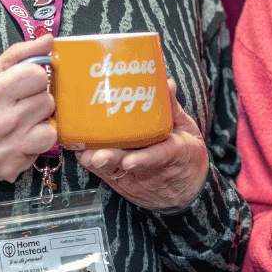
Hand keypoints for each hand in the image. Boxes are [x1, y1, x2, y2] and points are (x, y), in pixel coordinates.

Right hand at [0, 34, 57, 187]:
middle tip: (18, 103)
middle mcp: (1, 122)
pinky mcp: (13, 166)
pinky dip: (34, 142)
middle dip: (35, 99)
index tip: (23, 82)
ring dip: (39, 123)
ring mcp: (8, 147)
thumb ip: (18, 56)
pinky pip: (42, 148)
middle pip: (47, 101)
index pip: (38, 76)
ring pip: (51, 127)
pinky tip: (17, 137)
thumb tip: (47, 41)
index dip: (32, 77)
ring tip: (21, 121)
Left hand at [76, 81, 209, 211]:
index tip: (129, 161)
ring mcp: (138, 178)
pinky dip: (94, 164)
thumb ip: (172, 107)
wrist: (188, 188)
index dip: (144, 159)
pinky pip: (108, 174)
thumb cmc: (186, 155)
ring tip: (86, 156)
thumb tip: (165, 82)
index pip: (160, 157)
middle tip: (97, 156)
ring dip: (99, 164)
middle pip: (131, 168)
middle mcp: (154, 170)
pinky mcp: (126, 182)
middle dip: (112, 160)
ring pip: (116, 172)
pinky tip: (82, 154)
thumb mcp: (186, 130)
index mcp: (175, 153)